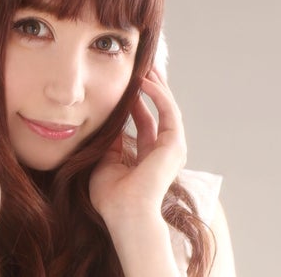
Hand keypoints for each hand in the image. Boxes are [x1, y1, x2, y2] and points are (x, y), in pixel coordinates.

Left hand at [89, 68, 186, 220]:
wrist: (124, 213)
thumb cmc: (111, 196)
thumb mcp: (105, 162)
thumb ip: (109, 142)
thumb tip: (106, 122)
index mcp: (147, 155)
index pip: (144, 121)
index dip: (136, 102)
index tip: (127, 84)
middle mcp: (163, 150)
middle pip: (159, 111)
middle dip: (151, 88)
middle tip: (142, 67)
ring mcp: (172, 147)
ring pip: (166, 107)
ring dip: (157, 86)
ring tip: (146, 66)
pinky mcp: (175, 144)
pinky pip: (168, 112)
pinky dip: (158, 94)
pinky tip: (145, 81)